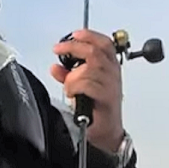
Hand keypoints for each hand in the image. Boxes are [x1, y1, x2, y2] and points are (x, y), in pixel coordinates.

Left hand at [51, 29, 123, 153]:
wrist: (107, 133)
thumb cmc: (98, 109)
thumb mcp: (81, 88)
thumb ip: (68, 76)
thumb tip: (55, 67)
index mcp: (110, 68)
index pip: (104, 44)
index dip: (89, 36)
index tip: (75, 34)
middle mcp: (113, 74)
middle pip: (96, 52)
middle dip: (75, 47)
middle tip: (60, 49)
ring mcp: (111, 86)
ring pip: (90, 69)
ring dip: (73, 75)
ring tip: (69, 85)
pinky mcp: (107, 99)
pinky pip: (89, 85)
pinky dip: (76, 87)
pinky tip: (73, 94)